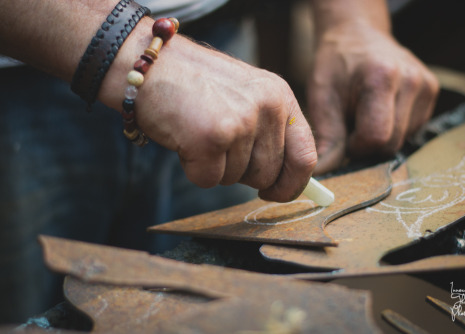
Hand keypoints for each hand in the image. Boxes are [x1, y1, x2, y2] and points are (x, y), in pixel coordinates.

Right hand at [134, 35, 316, 201]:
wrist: (151, 64)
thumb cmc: (195, 84)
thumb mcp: (246, 96)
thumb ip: (269, 132)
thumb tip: (283, 184)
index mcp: (280, 96)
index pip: (306, 155)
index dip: (293, 184)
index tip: (276, 193)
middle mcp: (267, 107)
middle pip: (268, 174)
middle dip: (242, 172)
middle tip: (218, 145)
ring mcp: (241, 122)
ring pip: (236, 179)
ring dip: (215, 166)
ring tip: (199, 132)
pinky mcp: (211, 138)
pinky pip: (208, 180)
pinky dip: (193, 169)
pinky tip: (185, 139)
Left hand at [307, 22, 439, 173]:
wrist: (357, 36)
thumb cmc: (336, 66)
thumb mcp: (322, 96)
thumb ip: (326, 137)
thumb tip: (321, 177)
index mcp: (381, 77)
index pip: (376, 137)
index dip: (356, 146)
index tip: (343, 134)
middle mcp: (412, 80)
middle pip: (392, 143)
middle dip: (367, 145)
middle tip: (350, 126)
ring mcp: (426, 85)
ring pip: (404, 140)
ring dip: (380, 138)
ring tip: (364, 114)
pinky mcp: (431, 92)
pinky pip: (412, 130)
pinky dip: (393, 129)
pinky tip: (380, 111)